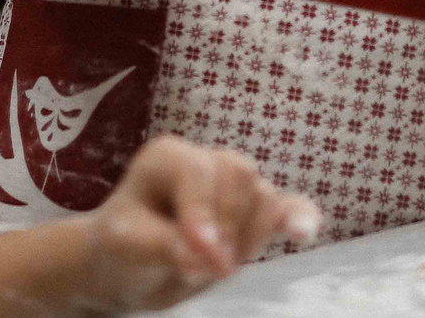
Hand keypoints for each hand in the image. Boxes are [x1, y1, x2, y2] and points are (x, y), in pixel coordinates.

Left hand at [78, 138, 319, 309]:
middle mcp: (206, 161)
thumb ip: (164, 245)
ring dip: (246, 238)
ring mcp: (235, 187)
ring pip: (263, 196)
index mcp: (168, 157)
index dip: (202, 214)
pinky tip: (303, 233)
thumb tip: (206, 256)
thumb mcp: (126, 245)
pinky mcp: (255, 214)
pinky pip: (288, 207)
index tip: (194, 260)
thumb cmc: (121, 245)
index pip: (199, 171)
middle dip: (225, 227)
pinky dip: (299, 218)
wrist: (132, 267)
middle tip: (197, 267)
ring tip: (214, 264)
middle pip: (238, 175)